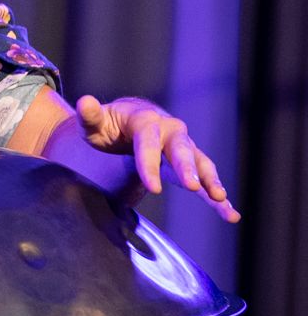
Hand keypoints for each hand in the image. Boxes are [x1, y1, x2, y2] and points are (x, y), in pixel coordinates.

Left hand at [76, 94, 239, 222]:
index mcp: (145, 119)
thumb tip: (85, 102)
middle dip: (187, 167)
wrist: (125, 123)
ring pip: (200, 162)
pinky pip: (205, 179)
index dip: (150, 164)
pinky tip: (230, 214)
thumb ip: (89, 115)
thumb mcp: (94, 122)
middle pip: (180, 149)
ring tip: (220, 199)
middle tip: (192, 186)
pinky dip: (217, 195)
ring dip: (210, 180)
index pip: (148, 143)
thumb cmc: (107, 125)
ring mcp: (181, 146)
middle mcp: (169, 130)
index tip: (153, 188)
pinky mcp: (188, 164)